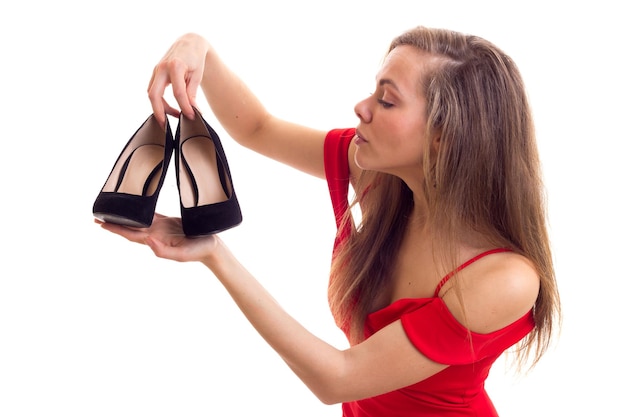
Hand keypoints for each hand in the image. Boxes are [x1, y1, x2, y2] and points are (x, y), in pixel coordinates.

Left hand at [95, 213, 218, 262]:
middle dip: (114, 222)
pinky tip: (134, 207)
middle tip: (97, 217)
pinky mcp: (168, 222)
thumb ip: (163, 251)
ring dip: (124, 217)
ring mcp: (160, 228)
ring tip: (112, 210)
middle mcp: (155, 234)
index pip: (130, 234)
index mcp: (155, 241)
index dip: (116, 229)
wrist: (212, 247)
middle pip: (129, 227)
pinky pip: (151, 214)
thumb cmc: (198, 251)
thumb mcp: (181, 255)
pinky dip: (140, 210)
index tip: (101, 223)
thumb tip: (146, 241)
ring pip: (137, 221)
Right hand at [147, 33, 210, 127]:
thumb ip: (192, 93)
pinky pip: (153, 89)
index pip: (178, 93)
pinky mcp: (155, 73)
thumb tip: (191, 110)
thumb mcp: (197, 75)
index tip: (192, 116)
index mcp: (175, 66)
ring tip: (175, 115)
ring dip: (160, 107)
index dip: (185, 107)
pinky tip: (169, 107)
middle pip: (154, 94)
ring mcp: (156, 70)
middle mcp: (162, 67)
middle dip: (160, 112)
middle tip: (167, 125)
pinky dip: (159, 100)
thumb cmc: (195, 59)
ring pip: (152, 93)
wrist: (189, 43)